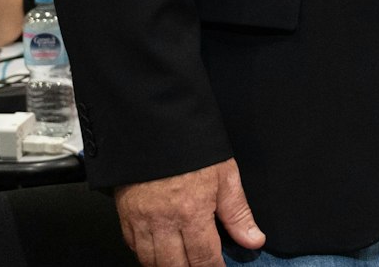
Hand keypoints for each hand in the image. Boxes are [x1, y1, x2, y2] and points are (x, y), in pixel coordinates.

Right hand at [115, 159, 265, 266]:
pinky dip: (146, 255)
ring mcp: (141, 220)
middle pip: (175, 266)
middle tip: (202, 266)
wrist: (153, 126)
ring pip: (151, 262)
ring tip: (182, 263)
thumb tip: (254, 240)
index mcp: (191, 213)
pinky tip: (159, 252)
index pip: (204, 258)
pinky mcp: (125, 215)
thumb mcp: (224, 176)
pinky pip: (133, 247)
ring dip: (168, 266)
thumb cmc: (191, 148)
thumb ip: (238, 213)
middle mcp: (163, 222)